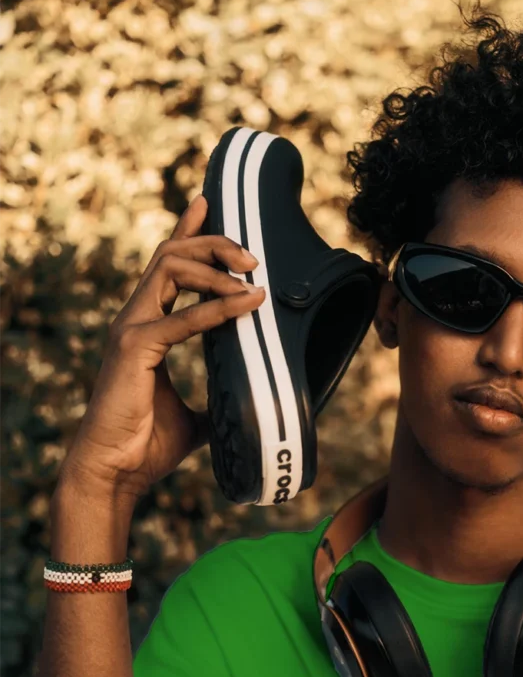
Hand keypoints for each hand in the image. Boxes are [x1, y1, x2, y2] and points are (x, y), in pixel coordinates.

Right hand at [58, 194, 264, 500]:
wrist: (114, 472)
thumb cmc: (146, 445)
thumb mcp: (195, 418)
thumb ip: (216, 400)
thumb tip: (249, 406)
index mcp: (145, 326)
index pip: (166, 266)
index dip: (187, 231)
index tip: (208, 203)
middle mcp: (134, 318)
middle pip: (172, 255)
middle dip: (214, 243)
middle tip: (253, 257)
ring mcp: (131, 328)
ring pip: (171, 268)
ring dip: (216, 266)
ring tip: (253, 279)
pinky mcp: (135, 348)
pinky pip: (182, 317)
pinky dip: (218, 308)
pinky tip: (248, 304)